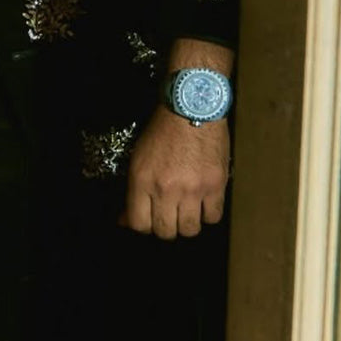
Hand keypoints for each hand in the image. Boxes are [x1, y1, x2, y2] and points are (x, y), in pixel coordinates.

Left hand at [120, 104, 229, 238]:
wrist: (192, 108)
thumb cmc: (162, 131)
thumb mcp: (138, 158)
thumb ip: (133, 191)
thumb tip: (125, 220)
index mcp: (142, 180)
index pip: (139, 224)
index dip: (143, 226)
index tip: (148, 219)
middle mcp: (166, 189)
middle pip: (165, 232)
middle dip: (166, 227)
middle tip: (168, 215)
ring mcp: (193, 189)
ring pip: (190, 229)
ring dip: (187, 223)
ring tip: (187, 210)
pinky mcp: (215, 185)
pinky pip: (213, 217)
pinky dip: (208, 214)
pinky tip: (204, 203)